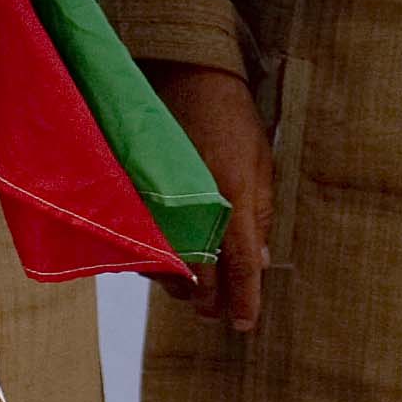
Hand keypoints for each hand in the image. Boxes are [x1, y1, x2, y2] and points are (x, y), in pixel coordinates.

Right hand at [150, 64, 272, 332]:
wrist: (188, 75)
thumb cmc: (234, 118)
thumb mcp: (262, 162)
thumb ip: (261, 213)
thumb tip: (261, 261)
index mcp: (234, 197)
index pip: (240, 265)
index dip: (244, 300)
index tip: (243, 326)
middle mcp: (196, 206)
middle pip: (200, 276)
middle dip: (209, 301)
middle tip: (215, 312)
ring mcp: (163, 203)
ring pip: (166, 266)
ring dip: (180, 284)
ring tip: (192, 289)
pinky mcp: (139, 196)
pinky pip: (141, 243)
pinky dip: (154, 259)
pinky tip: (165, 260)